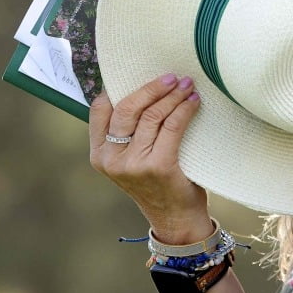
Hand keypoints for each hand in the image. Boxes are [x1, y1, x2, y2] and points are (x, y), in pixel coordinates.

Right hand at [89, 74, 211, 243]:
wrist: (175, 219)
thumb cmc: (157, 184)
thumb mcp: (130, 160)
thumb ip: (127, 135)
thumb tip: (142, 91)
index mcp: (99, 154)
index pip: (100, 109)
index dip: (119, 87)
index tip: (140, 74)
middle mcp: (112, 159)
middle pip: (127, 108)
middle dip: (151, 88)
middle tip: (171, 76)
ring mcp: (134, 164)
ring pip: (152, 115)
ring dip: (172, 95)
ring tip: (187, 85)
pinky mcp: (159, 166)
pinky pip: (172, 127)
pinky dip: (184, 110)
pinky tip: (194, 102)